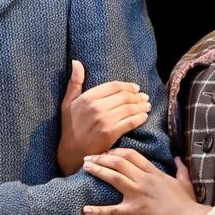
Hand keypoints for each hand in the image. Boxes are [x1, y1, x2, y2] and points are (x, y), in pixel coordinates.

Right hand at [56, 60, 151, 174]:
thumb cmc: (70, 126)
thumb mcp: (67, 102)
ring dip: (141, 106)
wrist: (71, 152)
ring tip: (146, 105)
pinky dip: (140, 118)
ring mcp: (104, 120)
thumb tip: (76, 62)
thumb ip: (74, 82)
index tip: (135, 87)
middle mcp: (96, 107)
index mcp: (87, 98)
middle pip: (124, 96)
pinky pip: (130, 122)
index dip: (127, 86)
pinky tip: (144, 116)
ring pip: (129, 108)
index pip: (114, 86)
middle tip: (143, 96)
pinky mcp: (111, 133)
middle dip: (137, 95)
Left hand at [81, 150, 209, 214]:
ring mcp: (139, 194)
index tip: (106, 151)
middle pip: (119, 162)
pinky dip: (99, 211)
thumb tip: (178, 158)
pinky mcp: (136, 210)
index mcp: (154, 172)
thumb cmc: (187, 202)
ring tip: (85, 168)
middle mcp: (144, 179)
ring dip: (98, 171)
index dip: (116, 151)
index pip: (132, 155)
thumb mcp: (185, 181)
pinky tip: (85, 210)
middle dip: (102, 157)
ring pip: (114, 177)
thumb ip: (180, 168)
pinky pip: (114, 210)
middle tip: (88, 158)